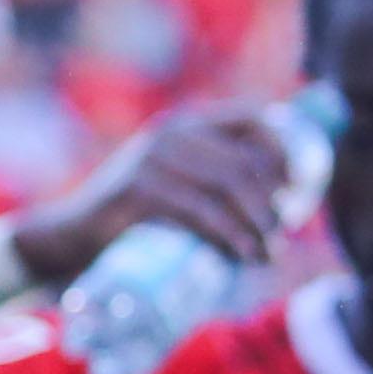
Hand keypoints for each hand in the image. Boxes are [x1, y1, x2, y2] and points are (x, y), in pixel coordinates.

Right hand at [19, 109, 302, 287]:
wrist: (75, 235)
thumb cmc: (140, 218)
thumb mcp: (181, 187)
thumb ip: (218, 183)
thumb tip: (287, 206)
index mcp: (190, 125)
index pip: (254, 119)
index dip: (284, 151)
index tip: (297, 188)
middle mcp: (173, 133)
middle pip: (245, 163)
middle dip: (272, 204)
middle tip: (278, 239)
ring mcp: (153, 159)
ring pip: (227, 186)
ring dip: (257, 224)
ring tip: (266, 254)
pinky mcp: (139, 190)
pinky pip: (198, 209)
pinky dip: (229, 234)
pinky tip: (243, 253)